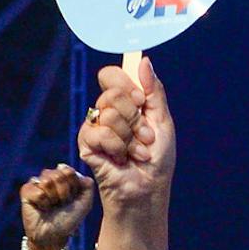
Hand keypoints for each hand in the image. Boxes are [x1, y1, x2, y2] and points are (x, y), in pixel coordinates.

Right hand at [21, 165, 93, 249]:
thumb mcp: (85, 203)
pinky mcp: (26, 190)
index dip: (73, 187)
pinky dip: (43, 203)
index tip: (72, 199)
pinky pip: (38, 192)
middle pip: (58, 174)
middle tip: (61, 204)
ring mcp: (37, 182)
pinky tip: (41, 208)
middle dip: (63, 193)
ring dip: (53, 198)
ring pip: (47, 181)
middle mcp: (50, 177)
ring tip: (51, 206)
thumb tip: (75, 171)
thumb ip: (87, 185)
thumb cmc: (69, 219)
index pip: (68, 171)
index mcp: (63, 177)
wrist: (54, 235)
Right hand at [77, 58, 173, 217]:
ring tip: (136, 152)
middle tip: (144, 135)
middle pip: (111, 92)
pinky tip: (121, 159)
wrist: (148, 189)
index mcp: (124, 103)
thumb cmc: (158, 160)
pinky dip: (117, 147)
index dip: (127, 84)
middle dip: (134, 116)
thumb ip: (154, 91)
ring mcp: (94, 127)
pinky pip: (98, 132)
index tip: (141, 100)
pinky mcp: (86, 144)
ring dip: (130, 136)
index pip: (112, 76)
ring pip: (108, 113)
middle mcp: (106, 112)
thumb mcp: (162, 121)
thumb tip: (143, 60)